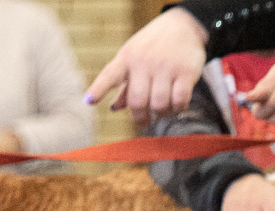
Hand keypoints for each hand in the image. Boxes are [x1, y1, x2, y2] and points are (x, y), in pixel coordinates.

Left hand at [84, 7, 206, 121]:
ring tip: (162, 111)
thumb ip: (125, 84)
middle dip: (140, 117)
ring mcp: (165, 67)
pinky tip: (177, 106)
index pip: (109, 75)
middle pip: (137, 101)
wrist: (183, 26)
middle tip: (145, 121)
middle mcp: (144, 62)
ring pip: (159, 104)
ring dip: (161, 114)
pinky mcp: (185, 72)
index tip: (89, 101)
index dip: (98, 89)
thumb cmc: (153, 47)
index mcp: (127, 59)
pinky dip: (177, 108)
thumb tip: (113, 108)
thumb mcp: (134, 59)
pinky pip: (179, 100)